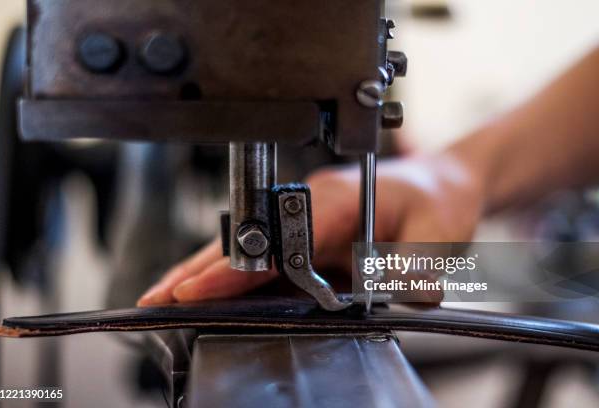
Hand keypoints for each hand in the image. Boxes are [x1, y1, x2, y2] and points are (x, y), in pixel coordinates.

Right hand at [137, 152, 483, 306]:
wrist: (442, 182)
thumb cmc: (436, 196)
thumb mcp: (438, 228)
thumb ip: (418, 264)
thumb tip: (403, 297)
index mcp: (335, 199)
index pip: (272, 238)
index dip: (232, 267)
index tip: (195, 288)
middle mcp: (310, 206)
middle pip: (244, 239)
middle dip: (197, 270)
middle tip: (156, 298)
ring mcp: (305, 220)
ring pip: (246, 248)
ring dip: (206, 273)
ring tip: (168, 299)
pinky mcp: (307, 236)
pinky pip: (264, 259)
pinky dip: (232, 277)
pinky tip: (212, 295)